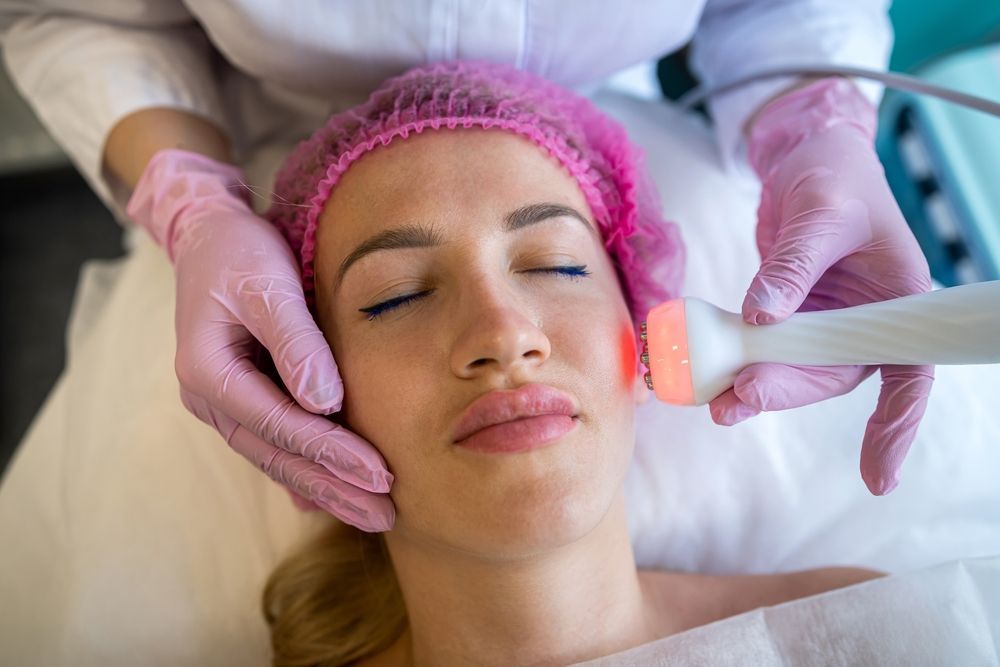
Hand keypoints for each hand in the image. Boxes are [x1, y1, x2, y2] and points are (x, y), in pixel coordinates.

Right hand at [126, 148, 393, 530]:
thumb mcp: (269, 285)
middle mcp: (211, 399)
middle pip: (280, 456)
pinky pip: (278, 443)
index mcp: (208, 372)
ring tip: (373, 515)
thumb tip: (325, 404)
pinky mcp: (246, 399)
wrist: (210, 237)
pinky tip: (334, 499)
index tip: (380, 474)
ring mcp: (226, 403)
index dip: (332, 453)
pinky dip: (308, 471)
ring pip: (279, 458)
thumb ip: (296, 343)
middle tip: (385, 516)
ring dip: (326, 489)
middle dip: (335, 489)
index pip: (281, 424)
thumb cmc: (239, 252)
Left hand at [709, 79, 934, 495]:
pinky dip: (734, 362)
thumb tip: (761, 316)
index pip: (908, 374)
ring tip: (713, 401)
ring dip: (753, 387)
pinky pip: (762, 350)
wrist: (805, 160)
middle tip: (737, 399)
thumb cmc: (832, 177)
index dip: (895, 426)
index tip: (878, 477)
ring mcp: (823, 323)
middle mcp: (864, 322)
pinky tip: (705, 375)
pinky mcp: (787, 318)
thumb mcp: (819, 214)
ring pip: (790, 372)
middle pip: (829, 378)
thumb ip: (791, 265)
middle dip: (785, 394)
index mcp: (898, 301)